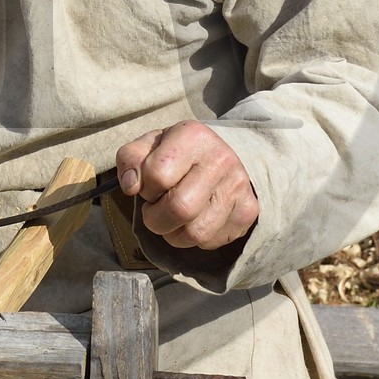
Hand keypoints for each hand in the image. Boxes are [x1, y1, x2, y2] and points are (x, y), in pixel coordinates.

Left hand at [115, 122, 258, 253]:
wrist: (220, 156)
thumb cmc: (176, 153)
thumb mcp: (149, 145)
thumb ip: (131, 159)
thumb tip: (130, 186)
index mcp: (194, 136)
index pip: (157, 176)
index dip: (145, 187)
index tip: (150, 185)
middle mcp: (221, 159)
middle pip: (179, 209)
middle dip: (155, 219)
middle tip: (156, 208)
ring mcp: (238, 186)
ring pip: (195, 233)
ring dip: (173, 233)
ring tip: (174, 215)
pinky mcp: (248, 211)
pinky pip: (210, 242)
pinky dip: (194, 239)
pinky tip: (194, 219)